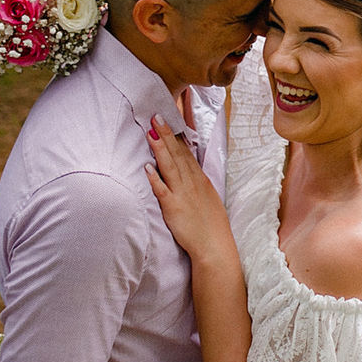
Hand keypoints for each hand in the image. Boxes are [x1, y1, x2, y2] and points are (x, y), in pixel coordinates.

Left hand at [144, 115, 233, 260]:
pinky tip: (147, 166)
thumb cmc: (211, 225)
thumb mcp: (208, 198)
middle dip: (167, 134)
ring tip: (151, 130)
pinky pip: (162, 190)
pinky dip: (155, 178)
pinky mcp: (174, 207)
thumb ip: (197, 184)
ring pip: (170, 166)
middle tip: (157, 115)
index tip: (171, 119)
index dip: (177, 135)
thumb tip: (188, 173)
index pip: (187, 153)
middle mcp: (192, 183)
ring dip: (160, 148)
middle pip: (178, 154)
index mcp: (200, 180)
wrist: (215, 246)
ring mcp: (183, 194)